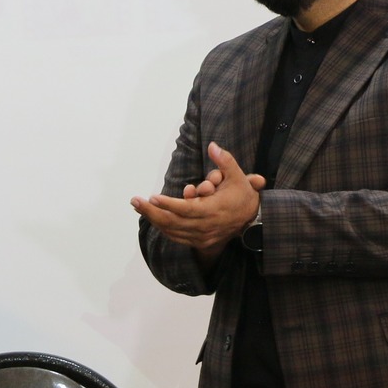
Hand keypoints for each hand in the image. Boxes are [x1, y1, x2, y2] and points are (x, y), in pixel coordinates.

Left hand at [131, 142, 267, 263]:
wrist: (253, 220)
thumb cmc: (242, 195)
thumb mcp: (237, 176)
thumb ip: (224, 160)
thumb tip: (212, 145)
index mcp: (213, 210)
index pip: (186, 209)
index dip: (168, 204)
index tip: (152, 196)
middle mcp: (205, 226)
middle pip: (172, 222)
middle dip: (151, 211)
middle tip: (134, 200)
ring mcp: (201, 236)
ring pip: (171, 230)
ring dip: (153, 219)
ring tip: (138, 206)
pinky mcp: (199, 242)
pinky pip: (176, 237)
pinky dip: (163, 228)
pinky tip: (152, 217)